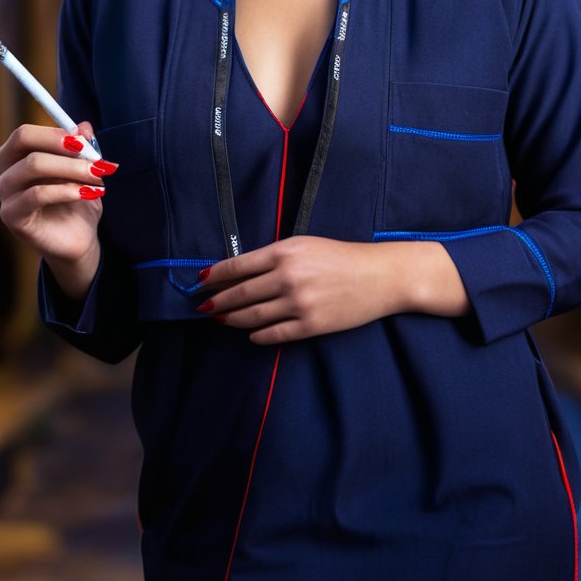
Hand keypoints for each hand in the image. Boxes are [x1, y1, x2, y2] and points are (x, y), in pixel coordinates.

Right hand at [0, 121, 117, 296]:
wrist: (79, 239)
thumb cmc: (78, 199)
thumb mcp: (85, 169)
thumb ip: (83, 148)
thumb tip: (84, 126)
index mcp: (18, 157)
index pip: (25, 132)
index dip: (54, 132)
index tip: (84, 140)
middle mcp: (6, 172)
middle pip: (22, 141)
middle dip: (61, 144)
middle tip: (93, 156)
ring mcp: (6, 195)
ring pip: (33, 164)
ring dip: (72, 168)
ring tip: (98, 178)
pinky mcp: (12, 217)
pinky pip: (37, 194)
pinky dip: (67, 190)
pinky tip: (89, 193)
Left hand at [197, 236, 468, 344]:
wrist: (379, 276)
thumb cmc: (341, 256)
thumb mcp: (305, 245)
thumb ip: (275, 256)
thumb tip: (241, 271)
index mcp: (285, 252)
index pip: (238, 266)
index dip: (215, 275)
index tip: (200, 281)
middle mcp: (288, 277)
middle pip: (240, 293)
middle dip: (217, 301)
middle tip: (202, 307)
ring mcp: (299, 303)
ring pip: (252, 316)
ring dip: (232, 319)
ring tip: (221, 319)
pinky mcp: (311, 326)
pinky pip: (274, 334)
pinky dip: (258, 336)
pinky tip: (250, 334)